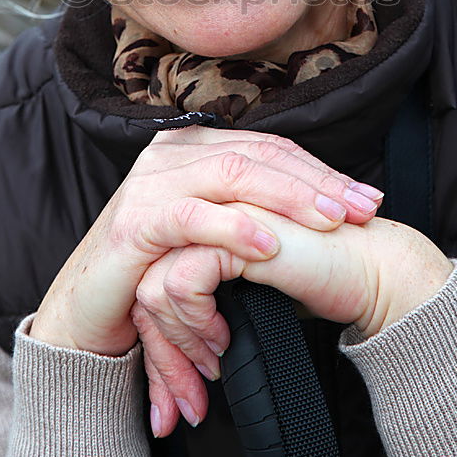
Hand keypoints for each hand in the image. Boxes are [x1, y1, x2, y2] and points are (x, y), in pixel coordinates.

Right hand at [29, 126, 383, 355]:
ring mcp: (151, 181)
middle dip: (318, 183)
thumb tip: (318, 203)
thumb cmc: (159, 269)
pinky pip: (193, 217)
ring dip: (289, 199)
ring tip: (332, 222)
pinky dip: (236, 228)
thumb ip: (249, 206)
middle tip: (364, 208)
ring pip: (232, 174)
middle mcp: (172, 153)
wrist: (89, 309)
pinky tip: (271, 245)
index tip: (366, 197)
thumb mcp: (210, 230)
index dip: (320, 170)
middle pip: (258, 156)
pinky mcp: (136, 220)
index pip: (268, 148)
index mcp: (193, 146)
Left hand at [133, 208, 452, 434]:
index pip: (153, 271)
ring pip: (154, 283)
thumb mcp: (251, 298)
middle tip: (189, 389)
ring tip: (214, 361)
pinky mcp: (231, 230)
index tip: (181, 381)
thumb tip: (176, 364)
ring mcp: (217, 214)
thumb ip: (212, 303)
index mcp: (208, 215)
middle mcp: (207, 208)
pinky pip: (181, 281)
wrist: (372, 271)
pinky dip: (194, 321)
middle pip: (146, 278)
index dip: (160, 333)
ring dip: (179, 338)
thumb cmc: (322, 281)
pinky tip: (224, 339)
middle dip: (161, 346)